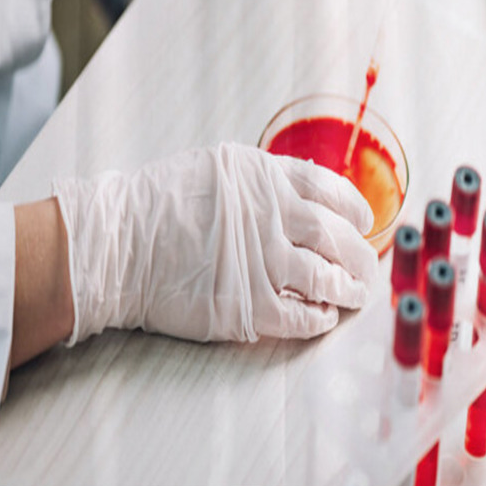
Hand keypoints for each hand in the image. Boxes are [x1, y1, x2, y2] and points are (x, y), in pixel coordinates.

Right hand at [53, 143, 376, 344]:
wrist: (117, 242)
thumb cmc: (160, 202)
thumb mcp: (218, 167)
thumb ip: (263, 179)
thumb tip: (300, 193)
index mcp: (267, 178)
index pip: (331, 190)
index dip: (355, 209)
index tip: (366, 223)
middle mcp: (273, 216)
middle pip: (337, 236)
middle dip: (360, 254)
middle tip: (367, 267)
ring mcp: (263, 262)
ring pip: (325, 277)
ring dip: (347, 288)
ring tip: (356, 295)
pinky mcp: (248, 305)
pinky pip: (298, 316)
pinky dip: (317, 318)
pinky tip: (323, 318)